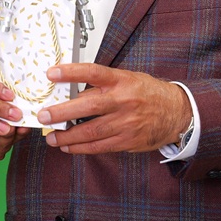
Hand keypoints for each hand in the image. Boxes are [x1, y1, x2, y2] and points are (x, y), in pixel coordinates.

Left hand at [37, 63, 190, 154]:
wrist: (176, 113)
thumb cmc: (149, 93)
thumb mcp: (128, 79)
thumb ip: (104, 84)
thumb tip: (72, 89)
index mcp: (121, 81)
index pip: (93, 73)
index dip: (71, 72)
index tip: (51, 73)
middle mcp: (123, 101)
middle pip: (88, 105)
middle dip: (62, 112)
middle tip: (44, 115)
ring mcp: (125, 123)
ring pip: (91, 131)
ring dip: (67, 136)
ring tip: (51, 137)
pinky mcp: (127, 141)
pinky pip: (99, 146)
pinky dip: (81, 148)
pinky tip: (68, 147)